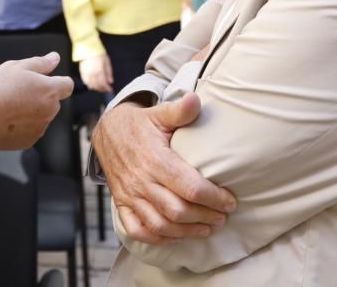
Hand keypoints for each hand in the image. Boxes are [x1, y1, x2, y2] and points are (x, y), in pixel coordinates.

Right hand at [0, 52, 73, 149]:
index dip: (59, 81)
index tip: (47, 80)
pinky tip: (5, 120)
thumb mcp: (16, 67)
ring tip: (8, 106)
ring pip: (41, 116)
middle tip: (18, 91)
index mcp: (49, 90)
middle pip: (53, 101)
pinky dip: (22, 126)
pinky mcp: (28, 142)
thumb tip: (55, 58)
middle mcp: (49, 111)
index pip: (67, 85)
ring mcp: (39, 129)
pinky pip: (30, 130)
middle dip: (41, 96)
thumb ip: (40, 63)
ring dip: (32, 111)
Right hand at [79, 53, 112, 92]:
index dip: (107, 88)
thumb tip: (110, 81)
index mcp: (99, 71)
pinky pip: (85, 81)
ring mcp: (86, 73)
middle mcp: (92, 73)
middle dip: (102, 89)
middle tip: (105, 89)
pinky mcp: (82, 72)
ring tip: (100, 87)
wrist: (88, 47)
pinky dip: (89, 84)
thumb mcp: (107, 62)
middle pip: (97, 86)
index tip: (110, 89)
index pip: (103, 83)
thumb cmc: (98, 53)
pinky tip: (92, 84)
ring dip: (96, 88)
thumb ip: (109, 73)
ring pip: (90, 85)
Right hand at [92, 93, 235, 244]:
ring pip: (161, 225)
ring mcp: (130, 195)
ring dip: (187, 231)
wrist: (106, 133)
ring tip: (207, 228)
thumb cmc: (138, 125)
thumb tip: (196, 99)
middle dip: (205, 217)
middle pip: (178, 211)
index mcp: (155, 159)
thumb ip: (179, 110)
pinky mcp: (122, 203)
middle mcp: (141, 181)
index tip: (231, 201)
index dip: (214, 198)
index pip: (190, 187)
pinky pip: (138, 230)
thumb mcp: (158, 113)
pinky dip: (158, 238)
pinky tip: (177, 236)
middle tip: (223, 216)